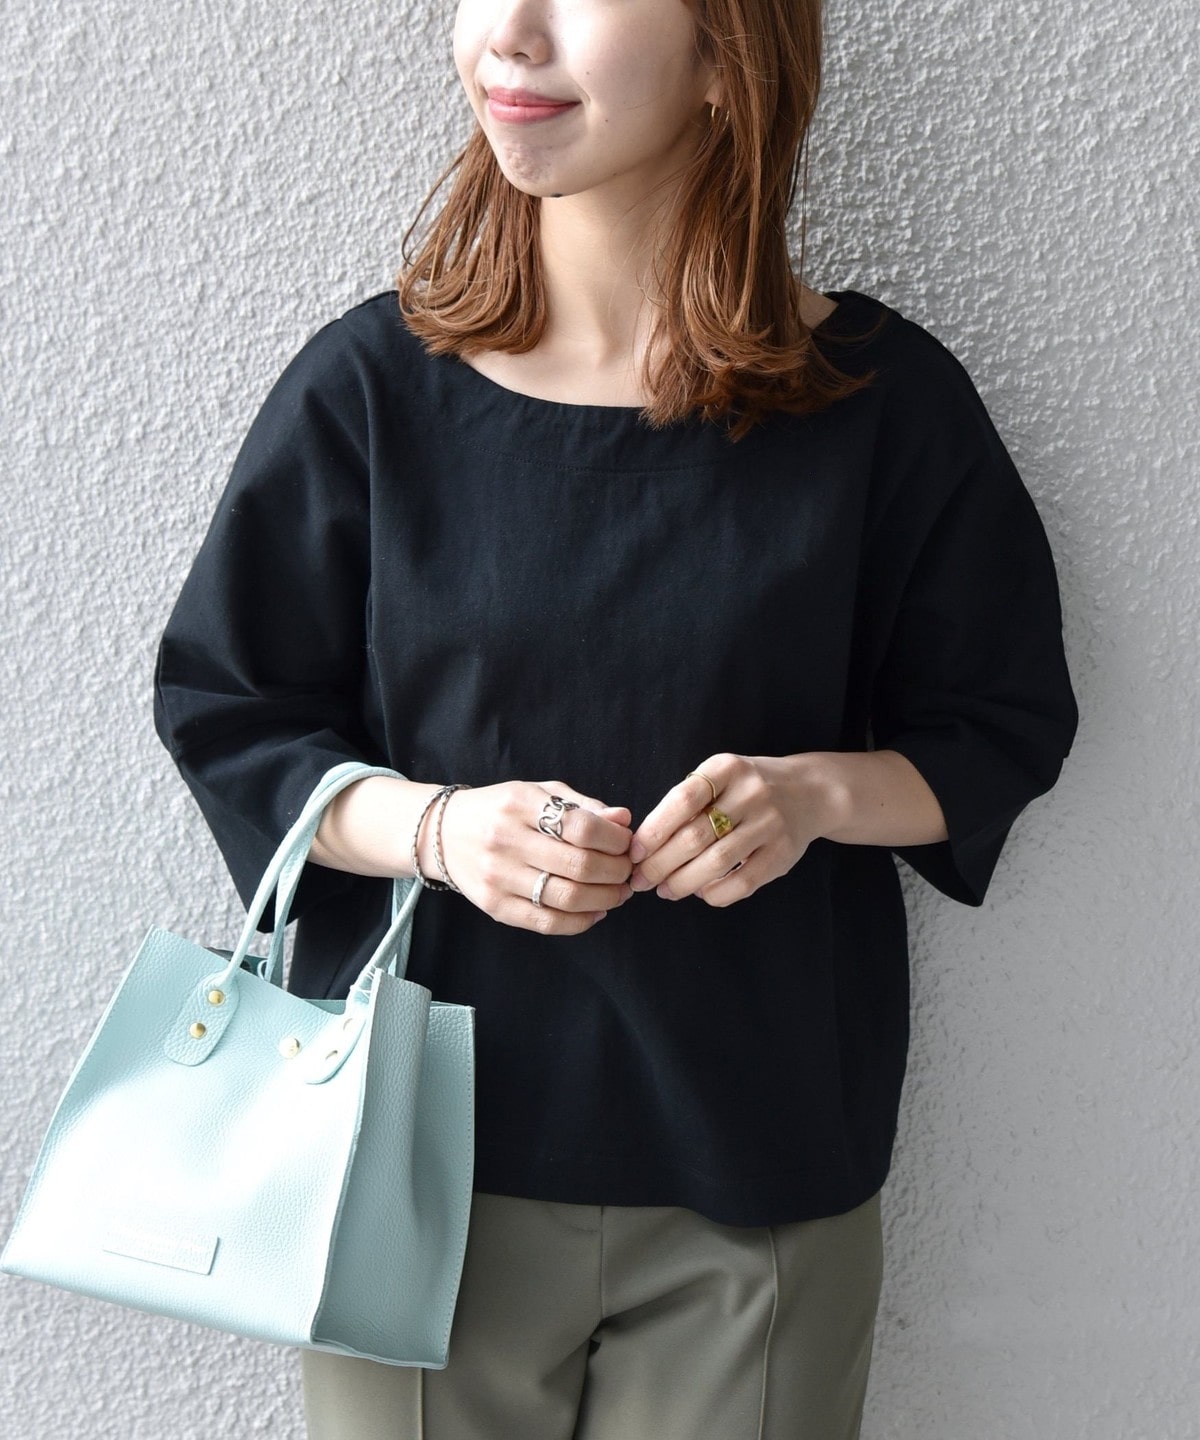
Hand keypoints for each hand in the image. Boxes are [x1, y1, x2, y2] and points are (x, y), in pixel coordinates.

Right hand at [439, 782, 633, 934]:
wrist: (444, 834)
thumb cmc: (501, 810)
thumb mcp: (538, 793)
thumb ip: (582, 806)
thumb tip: (624, 821)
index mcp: (519, 804)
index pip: (581, 827)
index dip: (615, 840)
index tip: (626, 843)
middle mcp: (505, 840)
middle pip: (579, 866)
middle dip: (616, 872)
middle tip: (627, 870)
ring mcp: (497, 876)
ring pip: (567, 898)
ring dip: (606, 899)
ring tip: (619, 892)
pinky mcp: (494, 906)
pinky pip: (547, 923)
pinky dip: (581, 921)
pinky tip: (596, 911)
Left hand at [629, 753, 836, 907]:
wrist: (811, 791)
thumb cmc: (747, 788)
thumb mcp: (720, 778)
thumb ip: (687, 803)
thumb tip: (644, 846)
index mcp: (727, 768)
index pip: (682, 800)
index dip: (654, 830)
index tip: (634, 853)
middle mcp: (751, 793)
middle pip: (695, 836)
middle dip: (660, 864)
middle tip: (640, 881)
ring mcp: (771, 823)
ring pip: (717, 862)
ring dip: (683, 882)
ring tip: (665, 891)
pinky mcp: (784, 852)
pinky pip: (743, 882)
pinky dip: (716, 893)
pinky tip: (701, 893)